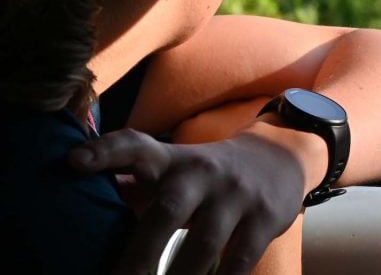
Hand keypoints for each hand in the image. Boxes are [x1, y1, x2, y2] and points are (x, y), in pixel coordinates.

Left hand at [69, 127, 307, 274]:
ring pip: (204, 245)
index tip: (73, 163)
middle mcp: (203, 174)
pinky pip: (240, 260)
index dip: (105, 152)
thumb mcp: (177, 168)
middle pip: (167, 210)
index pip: (136, 146)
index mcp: (174, 162)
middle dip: (141, 253)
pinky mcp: (264, 218)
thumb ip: (135, 181)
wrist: (281, 156)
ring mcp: (236, 196)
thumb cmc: (209, 175)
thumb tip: (79, 196)